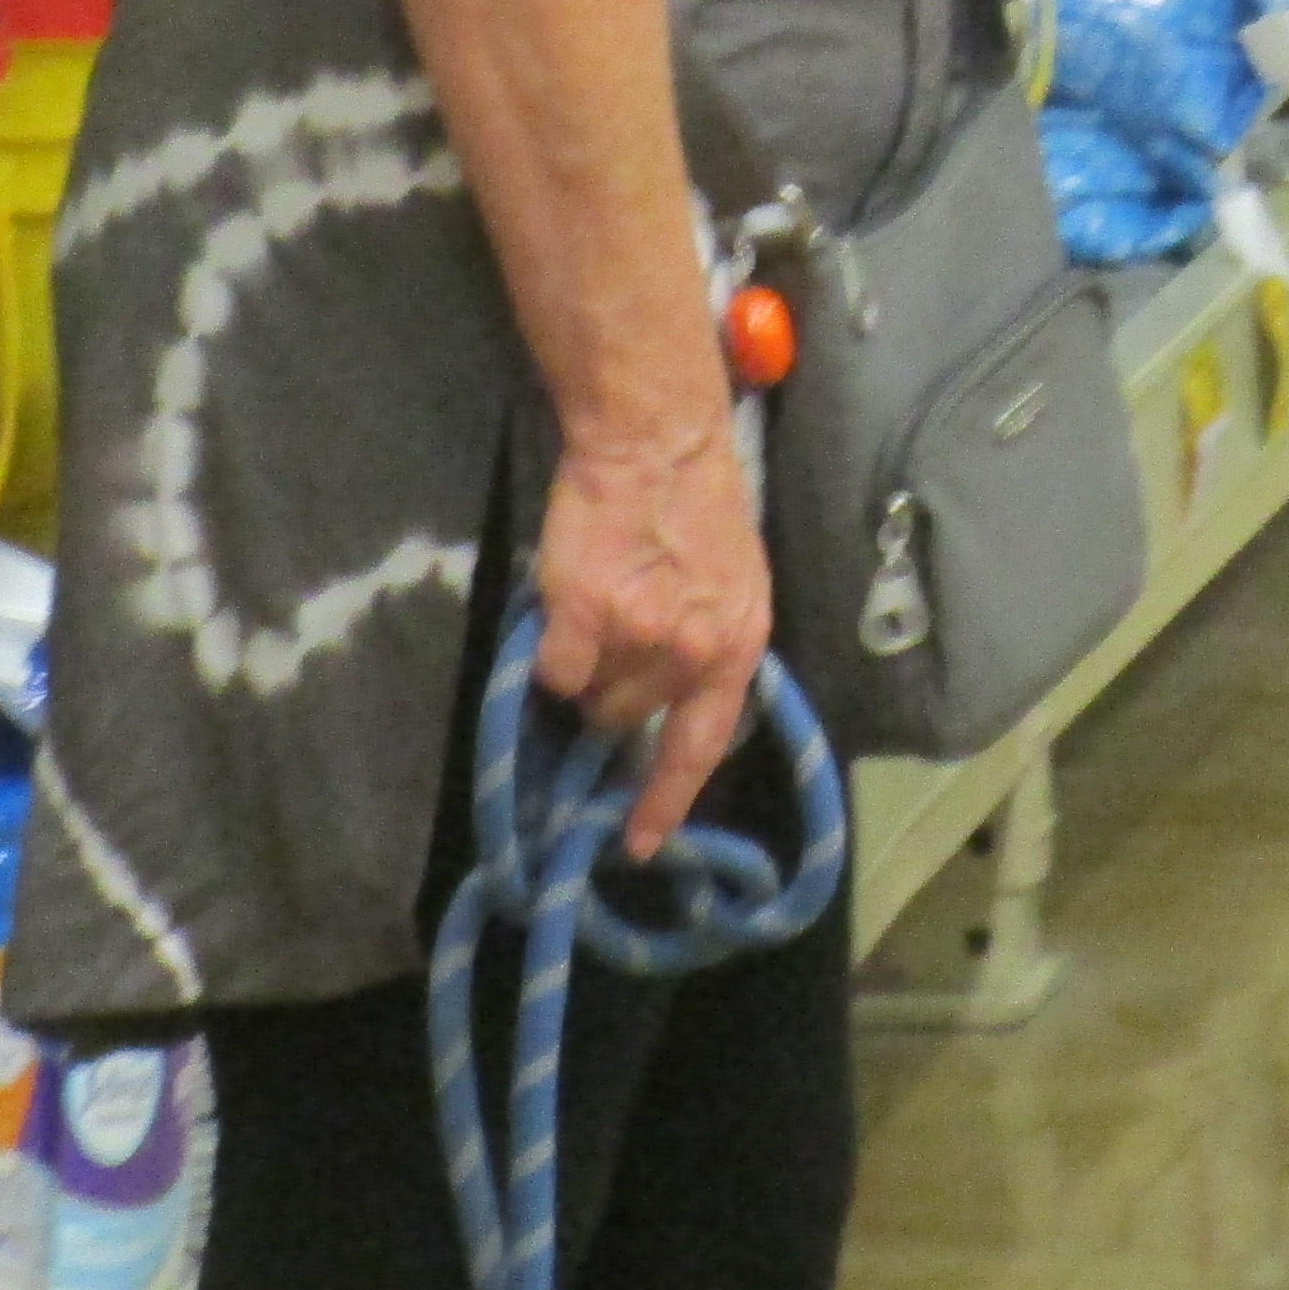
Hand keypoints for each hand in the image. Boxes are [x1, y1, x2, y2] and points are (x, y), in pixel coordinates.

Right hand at [533, 417, 772, 858]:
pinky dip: (549, 649)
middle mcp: (694, 654)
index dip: (666, 802)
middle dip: (614, 687)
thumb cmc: (697, 510)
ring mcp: (640, 637)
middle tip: (614, 627)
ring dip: (585, 663)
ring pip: (588, 694)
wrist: (658, 445)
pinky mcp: (585, 616)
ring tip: (598, 602)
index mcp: (739, 648)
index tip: (638, 845)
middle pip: (628, 717)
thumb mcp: (733, 587)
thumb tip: (660, 707)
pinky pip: (553, 670)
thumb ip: (707, 648)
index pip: (702, 748)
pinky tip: (566, 605)